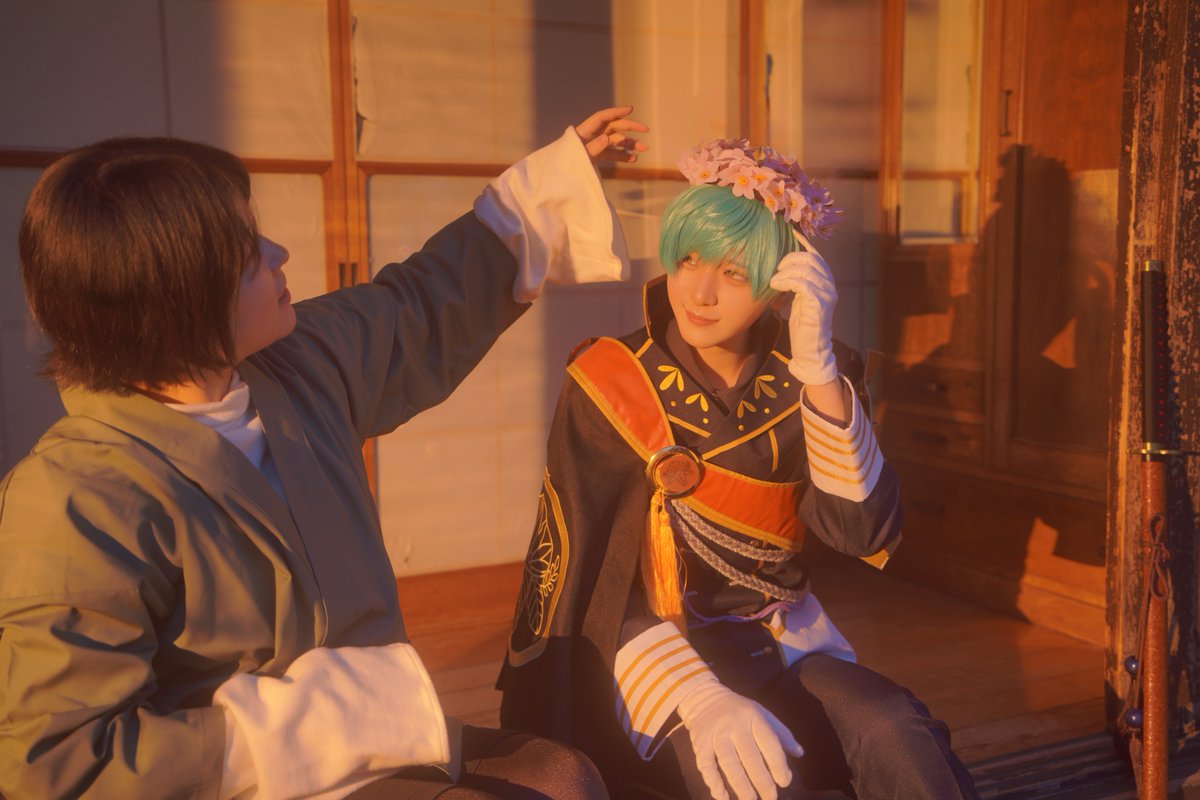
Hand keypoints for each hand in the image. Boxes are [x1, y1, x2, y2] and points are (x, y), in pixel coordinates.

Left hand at [574, 106, 648, 163]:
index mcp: (585, 130)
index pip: (602, 117)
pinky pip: (613, 154)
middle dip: (631, 127)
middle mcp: (592, 135)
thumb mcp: (580, 155)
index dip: (616, 112)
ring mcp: (596, 145)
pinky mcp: (599, 156)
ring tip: (644, 149)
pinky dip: (623, 156)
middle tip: (646, 129)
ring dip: (631, 144)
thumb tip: (608, 139)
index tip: (630, 109)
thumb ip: (594, 147)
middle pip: (614, 126)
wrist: (561, 177)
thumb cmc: (567, 163)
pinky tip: (634, 159)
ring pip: (617, 141)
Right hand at [677, 678, 803, 799]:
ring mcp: (715, 734)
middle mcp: (734, 725)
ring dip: (740, 784)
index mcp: (754, 716)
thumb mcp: (763, 714)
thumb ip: (781, 734)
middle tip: (771, 798)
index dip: (778, 764)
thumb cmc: (740, 711)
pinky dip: (714, 783)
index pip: (769, 742)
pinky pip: (706, 766)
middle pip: (749, 756)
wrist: (704, 698)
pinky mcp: (700, 744)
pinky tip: (723, 797)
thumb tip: (800, 753)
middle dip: (761, 780)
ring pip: (728, 763)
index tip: (784, 782)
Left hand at [768, 233, 837, 385]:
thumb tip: (781, 265)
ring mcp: (827, 293)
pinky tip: (775, 285)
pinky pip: (803, 284)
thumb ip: (795, 281)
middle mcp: (830, 283)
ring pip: (806, 269)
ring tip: (773, 278)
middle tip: (775, 268)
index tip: (787, 233)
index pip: (815, 255)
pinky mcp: (820, 303)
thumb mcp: (798, 297)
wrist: (810, 348)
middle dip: (790, 258)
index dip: (802, 243)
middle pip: (810, 258)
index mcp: (825, 280)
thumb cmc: (802, 323)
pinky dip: (787, 281)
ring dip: (786, 270)